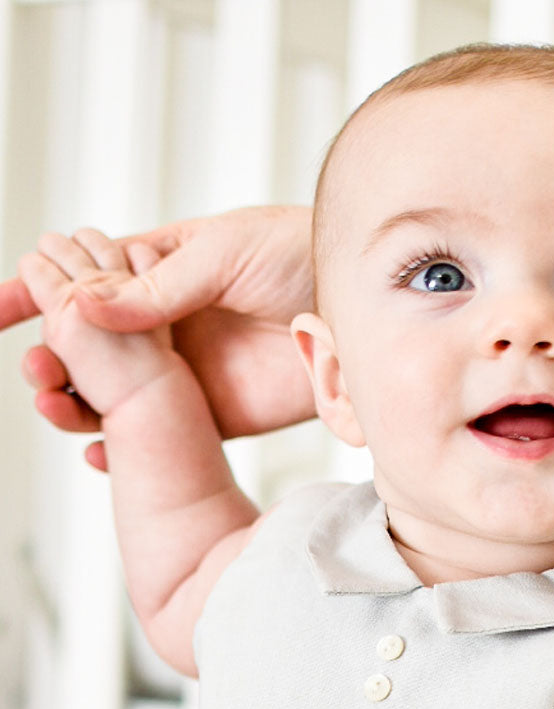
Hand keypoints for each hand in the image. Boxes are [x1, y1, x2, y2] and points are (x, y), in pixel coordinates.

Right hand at [6, 206, 315, 467]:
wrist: (361, 304)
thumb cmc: (304, 254)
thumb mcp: (227, 254)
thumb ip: (158, 287)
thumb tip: (83, 304)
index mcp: (157, 271)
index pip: (82, 283)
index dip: (36, 293)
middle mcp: (165, 325)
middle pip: (87, 347)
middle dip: (51, 358)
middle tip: (37, 370)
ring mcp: (187, 373)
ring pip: (113, 396)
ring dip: (76, 403)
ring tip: (57, 408)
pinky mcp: (218, 414)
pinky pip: (159, 436)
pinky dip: (124, 447)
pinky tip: (100, 453)